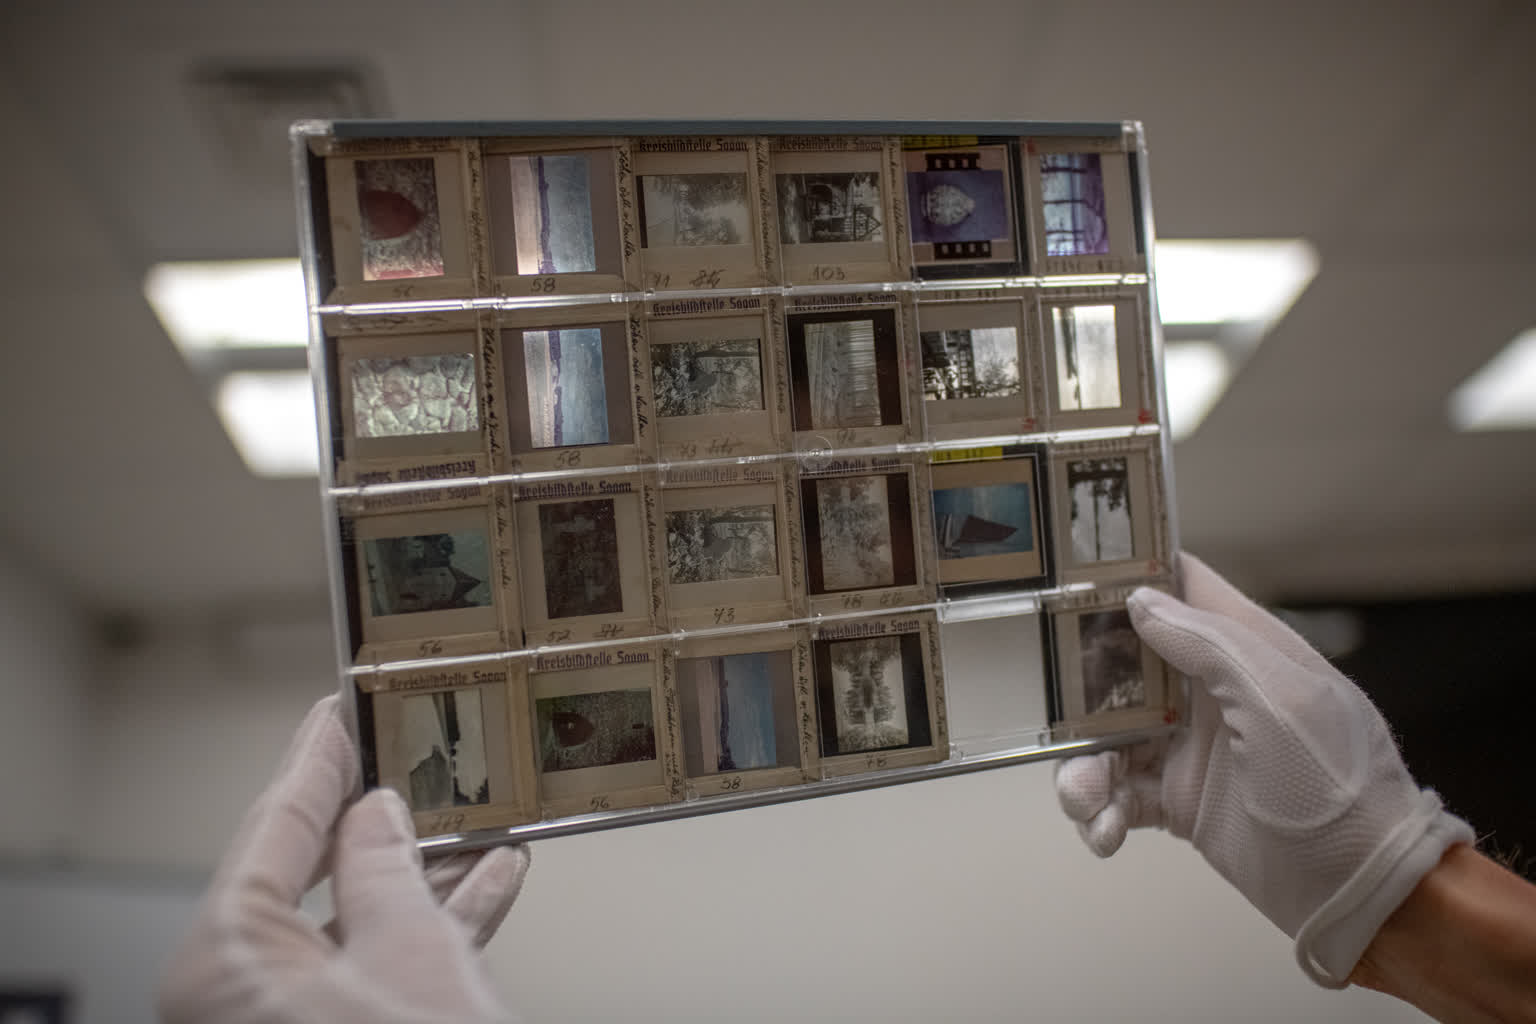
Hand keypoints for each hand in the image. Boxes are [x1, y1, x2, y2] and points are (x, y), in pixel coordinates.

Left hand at [159, 695, 529, 1022]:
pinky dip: (427, 924)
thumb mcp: (409, 948)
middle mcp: (240, 988)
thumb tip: (379, 816)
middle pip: (312, 868)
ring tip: (469, 818)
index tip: (342, 708)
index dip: (319, 757)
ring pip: (353, 916)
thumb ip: (386, 870)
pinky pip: (373, 962)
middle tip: (405, 750)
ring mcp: (285, 1013)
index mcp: (228, 957)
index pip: (275, 825)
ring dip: (418, 870)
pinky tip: (483, 882)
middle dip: (377, 813)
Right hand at [1054, 554, 1472, 986]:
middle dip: (1081, 687)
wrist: (1364, 891)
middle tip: (1055, 710)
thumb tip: (1139, 601)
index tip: (1068, 574)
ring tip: (1084, 800)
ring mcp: (1189, 747)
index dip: (1127, 571)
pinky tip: (1105, 833)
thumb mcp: (1283, 699)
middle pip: (1121, 664)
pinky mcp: (1177, 802)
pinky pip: (1118, 794)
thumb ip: (1210, 645)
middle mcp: (1209, 689)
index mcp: (1243, 647)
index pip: (1181, 585)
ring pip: (1108, 735)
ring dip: (1084, 765)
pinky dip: (1100, 812)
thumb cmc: (1337, 783)